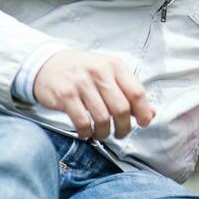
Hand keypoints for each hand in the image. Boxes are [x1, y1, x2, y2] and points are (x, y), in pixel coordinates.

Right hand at [33, 50, 154, 140]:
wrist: (47, 64)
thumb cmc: (83, 72)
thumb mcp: (109, 74)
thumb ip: (129, 93)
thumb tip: (151, 113)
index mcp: (115, 66)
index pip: (137, 93)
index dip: (143, 112)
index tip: (142, 123)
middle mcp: (100, 72)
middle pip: (121, 109)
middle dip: (123, 128)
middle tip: (120, 133)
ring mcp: (82, 83)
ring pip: (103, 118)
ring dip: (104, 132)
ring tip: (101, 133)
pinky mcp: (66, 95)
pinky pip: (82, 122)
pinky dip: (87, 132)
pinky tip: (86, 132)